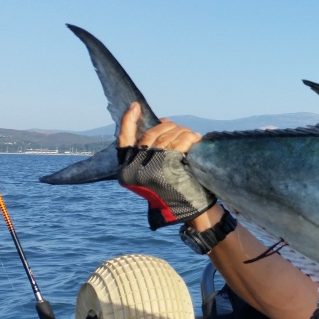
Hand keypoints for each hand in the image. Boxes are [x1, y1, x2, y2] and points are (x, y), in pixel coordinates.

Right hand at [117, 102, 215, 229]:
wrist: (191, 212)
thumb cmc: (176, 191)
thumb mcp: (156, 174)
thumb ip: (152, 153)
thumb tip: (162, 122)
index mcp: (128, 171)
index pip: (124, 141)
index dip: (128, 121)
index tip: (134, 106)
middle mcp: (135, 168)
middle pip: (151, 134)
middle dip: (169, 128)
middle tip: (183, 132)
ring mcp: (150, 166)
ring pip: (167, 135)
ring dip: (183, 133)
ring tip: (192, 138)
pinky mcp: (168, 165)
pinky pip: (180, 141)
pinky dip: (189, 137)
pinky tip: (195, 139)